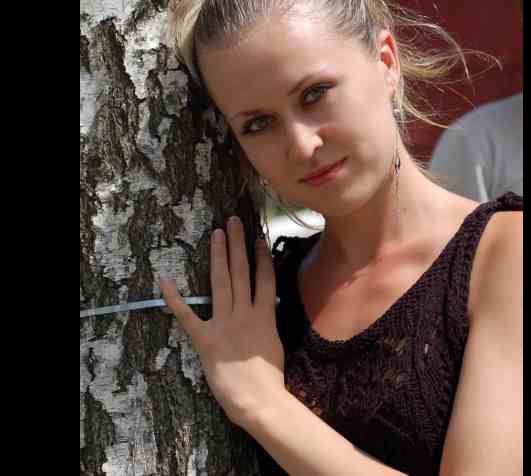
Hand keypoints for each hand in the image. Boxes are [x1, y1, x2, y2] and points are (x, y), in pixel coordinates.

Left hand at [159, 216, 284, 428]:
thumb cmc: (269, 377)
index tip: (259, 237)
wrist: (258, 399)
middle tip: (233, 222)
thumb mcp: (274, 343)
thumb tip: (264, 308)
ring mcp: (224, 324)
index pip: (265, 279)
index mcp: (265, 315)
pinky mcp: (205, 339)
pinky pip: (187, 315)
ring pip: (221, 283)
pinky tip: (165, 280)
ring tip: (217, 234)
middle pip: (242, 272)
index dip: (262, 257)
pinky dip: (174, 299)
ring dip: (218, 256)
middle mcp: (245, 313)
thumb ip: (267, 322)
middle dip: (237, 245)